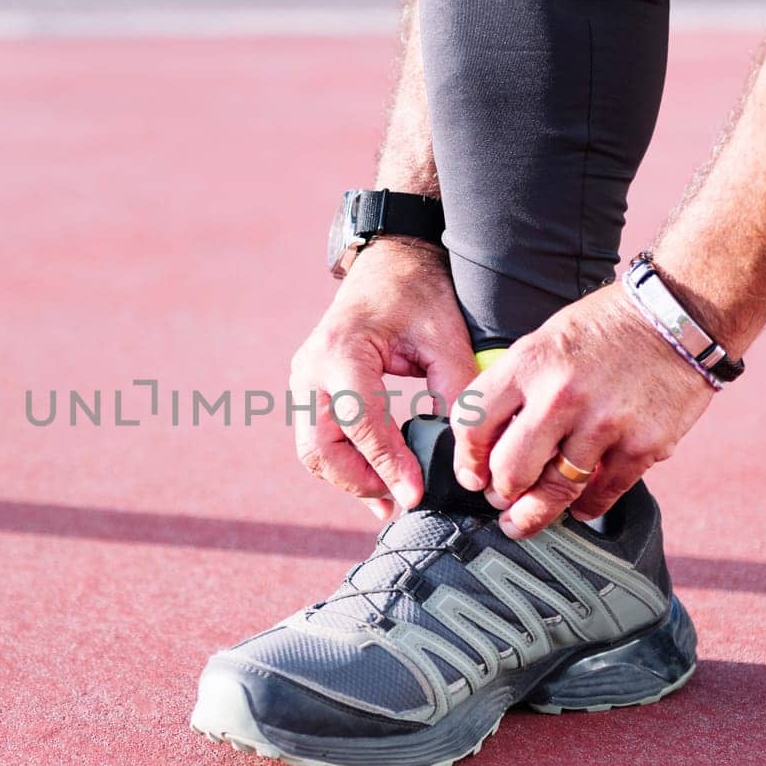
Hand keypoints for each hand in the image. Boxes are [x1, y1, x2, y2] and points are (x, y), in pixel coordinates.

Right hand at [291, 239, 477, 520]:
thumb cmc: (417, 294)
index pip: (361, 424)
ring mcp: (303, 381)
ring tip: (391, 499)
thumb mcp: (445, 338)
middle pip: (320, 448)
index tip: (415, 495)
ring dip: (349, 479)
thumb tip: (463, 455)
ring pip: (313, 452)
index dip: (388, 465)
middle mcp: (310, 369)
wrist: (387, 265)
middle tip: (402, 500)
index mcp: (342, 352)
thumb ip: (455, 393)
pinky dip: (344, 465)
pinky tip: (377, 483)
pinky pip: (319, 441)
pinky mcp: (309, 391)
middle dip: (359, 481)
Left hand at [452, 283, 715, 537]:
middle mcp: (561, 396)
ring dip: (535, 514)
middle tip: (501, 499)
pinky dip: (585, 506)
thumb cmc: (607, 328)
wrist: (679, 315)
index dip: (465, 459)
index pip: (473, 424)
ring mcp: (603, 424)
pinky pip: (601, 495)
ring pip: (554, 491)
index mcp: (528, 364)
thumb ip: (517, 388)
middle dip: (500, 493)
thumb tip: (491, 442)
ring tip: (525, 520)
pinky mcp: (642, 446)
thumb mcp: (545, 341)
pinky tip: (577, 506)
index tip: (471, 475)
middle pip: (509, 471)